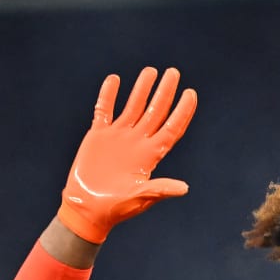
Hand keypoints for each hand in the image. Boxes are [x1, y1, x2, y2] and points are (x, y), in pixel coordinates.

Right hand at [57, 67, 197, 243]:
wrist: (87, 209)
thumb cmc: (117, 208)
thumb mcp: (140, 198)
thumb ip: (160, 189)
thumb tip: (185, 188)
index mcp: (150, 156)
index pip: (171, 128)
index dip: (183, 112)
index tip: (191, 93)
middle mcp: (137, 142)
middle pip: (155, 112)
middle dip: (164, 92)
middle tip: (173, 73)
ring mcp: (118, 137)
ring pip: (133, 106)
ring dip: (141, 89)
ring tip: (150, 71)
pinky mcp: (98, 136)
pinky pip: (104, 110)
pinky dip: (108, 95)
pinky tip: (114, 79)